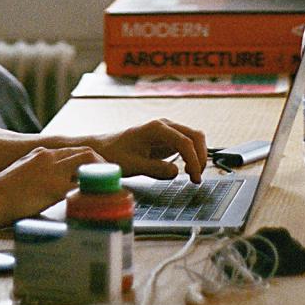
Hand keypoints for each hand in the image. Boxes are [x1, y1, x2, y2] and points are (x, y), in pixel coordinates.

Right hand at [0, 146, 103, 223]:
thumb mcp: (20, 174)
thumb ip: (38, 174)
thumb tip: (49, 186)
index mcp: (40, 154)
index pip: (74, 151)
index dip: (90, 160)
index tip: (98, 171)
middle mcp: (48, 157)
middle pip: (86, 152)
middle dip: (101, 164)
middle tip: (111, 178)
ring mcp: (51, 171)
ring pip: (87, 163)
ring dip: (100, 173)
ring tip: (109, 186)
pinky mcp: (53, 188)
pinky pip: (80, 186)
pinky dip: (92, 191)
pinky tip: (98, 199)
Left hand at [89, 118, 206, 182]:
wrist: (103, 148)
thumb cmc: (114, 154)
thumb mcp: (132, 165)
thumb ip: (155, 169)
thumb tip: (176, 171)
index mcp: (155, 128)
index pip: (184, 141)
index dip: (193, 160)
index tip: (194, 176)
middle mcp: (164, 126)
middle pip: (195, 136)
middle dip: (201, 157)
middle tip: (196, 178)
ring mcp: (167, 131)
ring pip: (194, 139)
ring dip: (199, 156)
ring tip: (193, 176)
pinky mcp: (168, 139)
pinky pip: (188, 144)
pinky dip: (193, 156)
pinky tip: (188, 170)